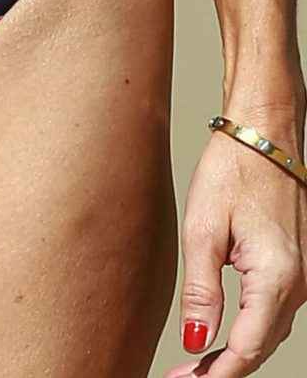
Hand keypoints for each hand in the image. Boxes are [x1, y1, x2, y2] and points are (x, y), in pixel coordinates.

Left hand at [164, 99, 306, 377]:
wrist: (264, 135)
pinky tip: (221, 336)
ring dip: (234, 352)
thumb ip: (201, 291)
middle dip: (221, 368)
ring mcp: (304, 276)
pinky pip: (273, 310)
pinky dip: (248, 328)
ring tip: (194, 365)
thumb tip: (197, 342)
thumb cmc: (232, 172)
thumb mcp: (203, 231)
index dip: (216, 374)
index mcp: (277, 277)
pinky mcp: (297, 266)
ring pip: (268, 331)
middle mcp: (300, 283)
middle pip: (261, 345)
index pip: (248, 348)